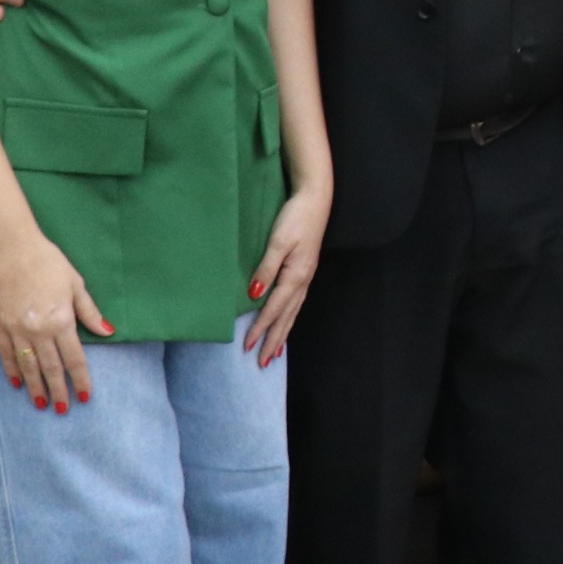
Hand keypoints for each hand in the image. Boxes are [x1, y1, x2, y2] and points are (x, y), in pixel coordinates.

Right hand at [0, 233, 109, 411]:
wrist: (11, 249)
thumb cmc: (49, 263)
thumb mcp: (76, 284)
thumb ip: (90, 312)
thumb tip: (108, 332)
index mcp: (61, 320)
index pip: (74, 358)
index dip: (80, 379)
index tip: (84, 396)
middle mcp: (38, 330)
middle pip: (50, 367)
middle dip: (58, 390)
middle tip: (62, 410)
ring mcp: (16, 329)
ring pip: (27, 365)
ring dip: (34, 386)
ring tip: (41, 403)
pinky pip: (6, 353)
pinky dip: (11, 369)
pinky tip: (16, 383)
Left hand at [244, 177, 331, 362]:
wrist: (315, 200)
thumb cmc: (295, 218)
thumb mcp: (278, 241)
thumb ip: (266, 268)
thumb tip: (254, 295)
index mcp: (296, 276)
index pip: (274, 309)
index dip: (260, 328)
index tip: (247, 347)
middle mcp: (302, 281)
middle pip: (286, 317)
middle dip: (274, 340)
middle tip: (263, 363)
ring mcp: (305, 277)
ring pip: (292, 313)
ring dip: (283, 333)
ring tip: (275, 353)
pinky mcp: (304, 271)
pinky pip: (295, 303)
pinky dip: (289, 318)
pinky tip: (285, 322)